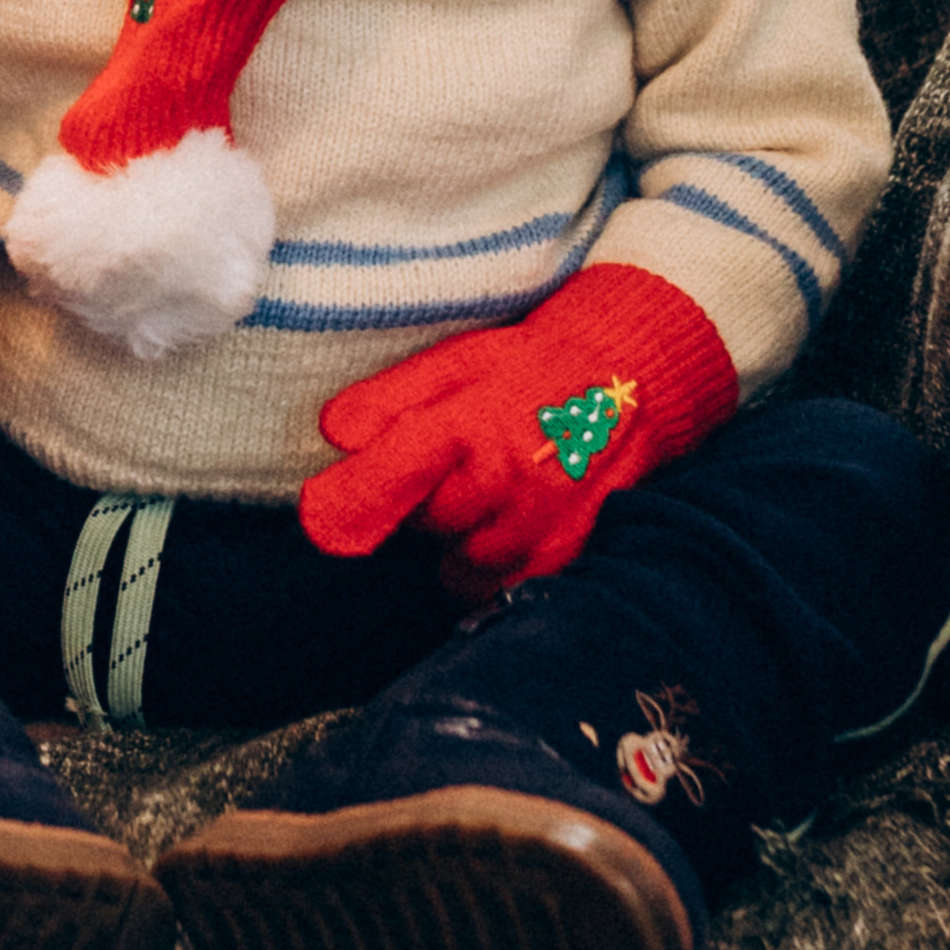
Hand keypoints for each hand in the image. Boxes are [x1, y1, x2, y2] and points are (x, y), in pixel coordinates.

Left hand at [298, 262, 735, 591]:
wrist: (631, 378)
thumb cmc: (530, 369)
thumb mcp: (454, 363)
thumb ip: (388, 401)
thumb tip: (333, 434)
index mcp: (468, 424)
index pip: (393, 475)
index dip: (348, 502)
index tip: (318, 518)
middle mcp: (505, 481)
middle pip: (423, 526)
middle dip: (424, 503)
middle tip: (454, 466)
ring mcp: (540, 525)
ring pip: (462, 563)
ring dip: (464, 537)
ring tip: (491, 490)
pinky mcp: (568, 556)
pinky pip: (506, 585)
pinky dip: (498, 563)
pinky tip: (513, 522)